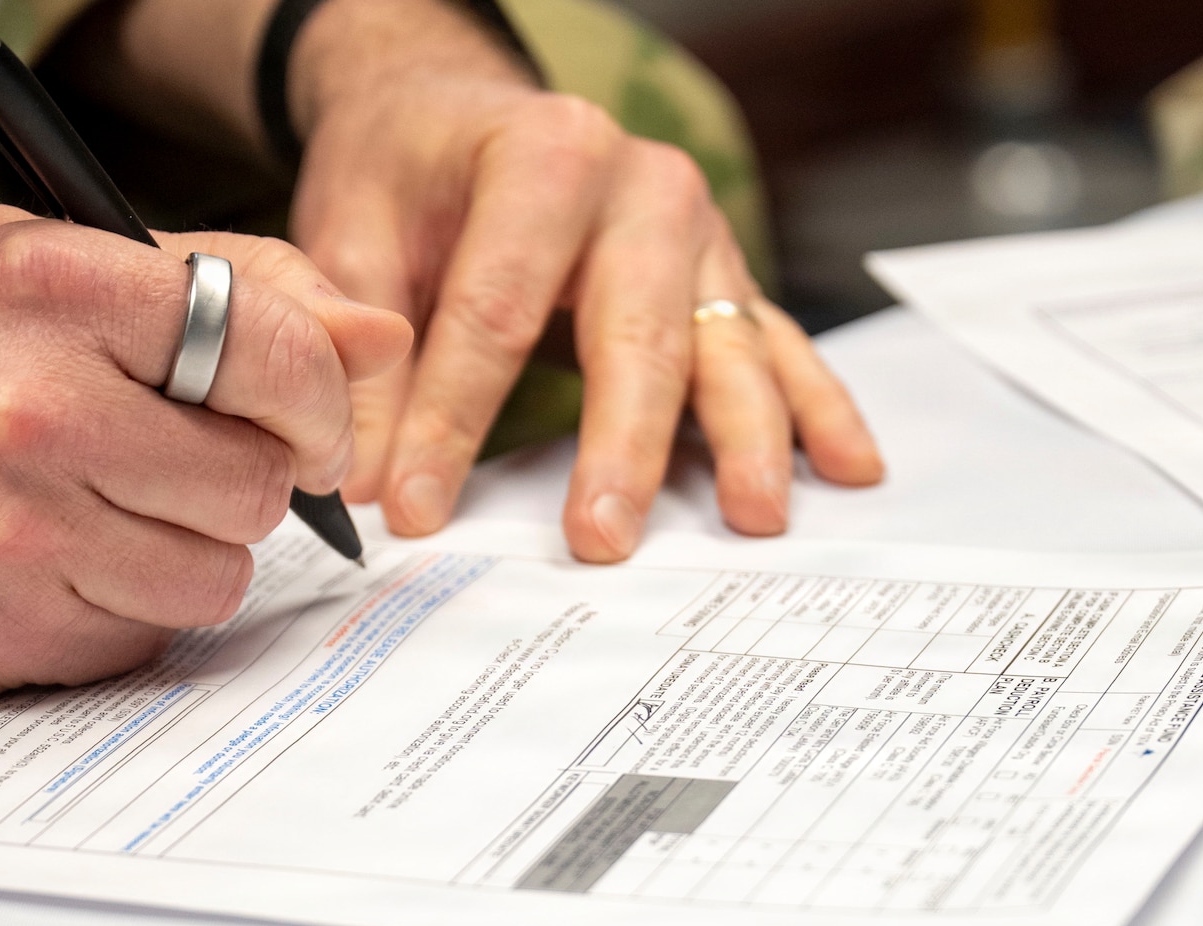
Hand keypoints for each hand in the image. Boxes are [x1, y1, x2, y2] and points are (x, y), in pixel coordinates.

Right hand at [0, 206, 409, 700]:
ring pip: (218, 576)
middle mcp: (28, 412)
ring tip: (103, 498)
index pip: (279, 356)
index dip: (318, 395)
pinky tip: (54, 552)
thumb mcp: (68, 263)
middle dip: (243, 474)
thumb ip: (247, 287)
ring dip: (188, 547)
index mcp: (55, 289)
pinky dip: (123, 604)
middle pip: (258, 484)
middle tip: (176, 451)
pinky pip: (147, 635)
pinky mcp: (0, 629)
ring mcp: (9, 534)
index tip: (304, 411)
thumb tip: (387, 337)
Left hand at [284, 0, 881, 558]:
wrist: (464, 110)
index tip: (414, 505)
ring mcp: (701, 236)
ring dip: (745, 439)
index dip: (451, 416)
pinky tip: (849, 466)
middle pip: (636, 335)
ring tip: (751, 516)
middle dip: (618, 447)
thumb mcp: (352, 222)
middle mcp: (644, 188)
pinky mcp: (727, 281)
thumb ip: (363, 335)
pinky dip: (816, 410)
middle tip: (600, 538)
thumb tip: (362, 462)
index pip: (498, 308)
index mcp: (546, 154)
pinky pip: (778, 348)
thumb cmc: (413, 168)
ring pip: (726, 348)